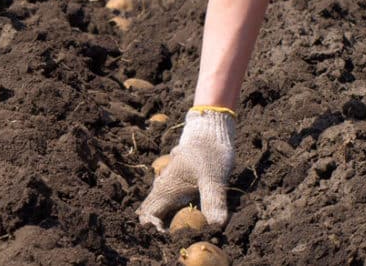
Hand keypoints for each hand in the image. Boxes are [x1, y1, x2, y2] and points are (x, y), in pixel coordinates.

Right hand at [136, 107, 235, 230]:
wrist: (210, 131)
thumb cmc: (209, 153)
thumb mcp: (214, 178)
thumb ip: (213, 201)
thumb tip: (216, 225)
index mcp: (166, 189)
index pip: (149, 216)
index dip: (155, 230)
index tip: (172, 235)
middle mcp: (163, 188)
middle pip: (154, 214)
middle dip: (164, 227)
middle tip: (183, 234)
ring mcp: (170, 184)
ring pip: (163, 207)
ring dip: (171, 219)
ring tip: (189, 226)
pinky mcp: (179, 182)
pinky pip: (172, 201)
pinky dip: (179, 210)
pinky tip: (193, 213)